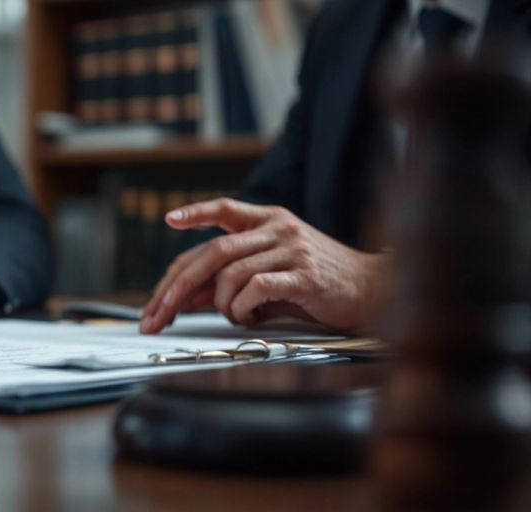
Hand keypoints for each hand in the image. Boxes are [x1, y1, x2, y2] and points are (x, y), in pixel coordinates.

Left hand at [139, 198, 387, 333]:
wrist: (373, 290)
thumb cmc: (316, 284)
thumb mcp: (268, 273)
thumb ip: (227, 279)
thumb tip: (181, 295)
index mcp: (269, 220)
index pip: (223, 211)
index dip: (195, 214)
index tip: (170, 220)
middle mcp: (278, 228)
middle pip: (214, 252)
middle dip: (177, 287)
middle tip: (158, 314)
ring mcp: (292, 249)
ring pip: (230, 274)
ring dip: (220, 304)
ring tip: (235, 316)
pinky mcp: (304, 275)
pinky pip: (255, 289)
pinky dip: (242, 309)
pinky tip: (251, 317)